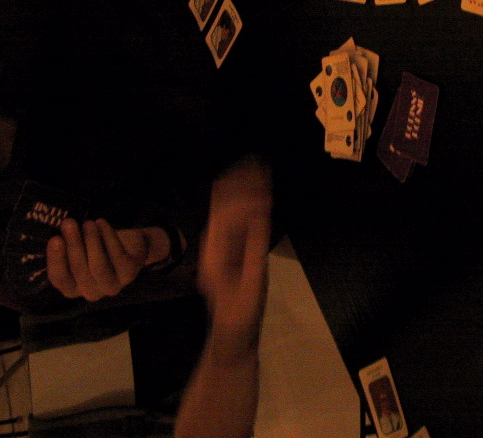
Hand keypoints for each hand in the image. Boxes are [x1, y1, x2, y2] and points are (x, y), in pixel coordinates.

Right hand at [47, 219, 160, 301]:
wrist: (131, 245)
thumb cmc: (97, 246)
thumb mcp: (79, 248)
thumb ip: (67, 246)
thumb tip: (56, 231)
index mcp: (72, 289)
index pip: (59, 279)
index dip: (56, 260)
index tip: (55, 238)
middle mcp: (91, 292)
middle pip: (79, 270)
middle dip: (73, 245)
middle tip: (68, 223)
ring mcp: (111, 286)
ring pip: (98, 266)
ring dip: (91, 241)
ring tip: (88, 223)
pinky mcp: (129, 274)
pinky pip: (117, 256)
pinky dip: (109, 237)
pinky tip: (101, 222)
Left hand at [199, 156, 271, 361]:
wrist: (232, 330)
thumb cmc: (241, 310)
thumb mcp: (252, 280)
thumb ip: (255, 246)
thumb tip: (260, 213)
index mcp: (217, 249)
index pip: (228, 211)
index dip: (241, 190)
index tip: (256, 173)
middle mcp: (214, 243)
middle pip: (225, 205)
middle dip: (240, 183)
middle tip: (255, 161)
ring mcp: (219, 246)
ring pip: (228, 210)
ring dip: (241, 189)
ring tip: (254, 168)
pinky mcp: (228, 249)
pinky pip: (234, 220)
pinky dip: (245, 203)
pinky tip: (254, 194)